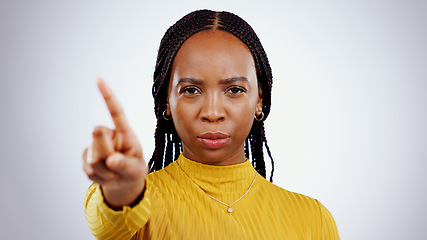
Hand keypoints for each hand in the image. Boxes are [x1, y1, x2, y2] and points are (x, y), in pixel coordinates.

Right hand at [83, 78, 147, 208]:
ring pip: (93, 159)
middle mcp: (108, 134)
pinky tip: (106, 176)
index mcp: (124, 132)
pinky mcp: (85, 156)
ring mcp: (95, 144)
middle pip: (99, 140)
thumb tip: (111, 160)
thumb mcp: (136, 170)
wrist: (123, 182)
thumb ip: (126, 165)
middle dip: (108, 158)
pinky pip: (88, 170)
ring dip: (105, 172)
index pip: (116, 112)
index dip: (107, 96)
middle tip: (118, 167)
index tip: (99, 79)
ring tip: (115, 173)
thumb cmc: (134, 171)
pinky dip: (98, 178)